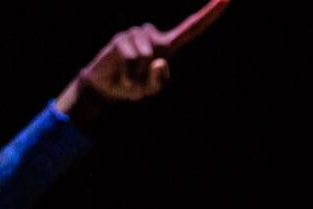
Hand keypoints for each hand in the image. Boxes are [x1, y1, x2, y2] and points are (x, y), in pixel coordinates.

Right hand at [57, 0, 229, 116]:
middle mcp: (153, 34)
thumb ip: (159, 81)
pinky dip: (128, 73)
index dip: (210, 13)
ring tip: (127, 75)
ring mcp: (136, 33)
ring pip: (147, 57)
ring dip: (136, 75)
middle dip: (149, 75)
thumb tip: (160, 61)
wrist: (103, 88)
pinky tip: (121, 73)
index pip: (192, 27)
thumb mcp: (148, 90)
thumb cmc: (129, 86)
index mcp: (167, 45)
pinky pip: (132, 59)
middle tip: (135, 79)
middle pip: (162, 54)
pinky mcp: (121, 39)